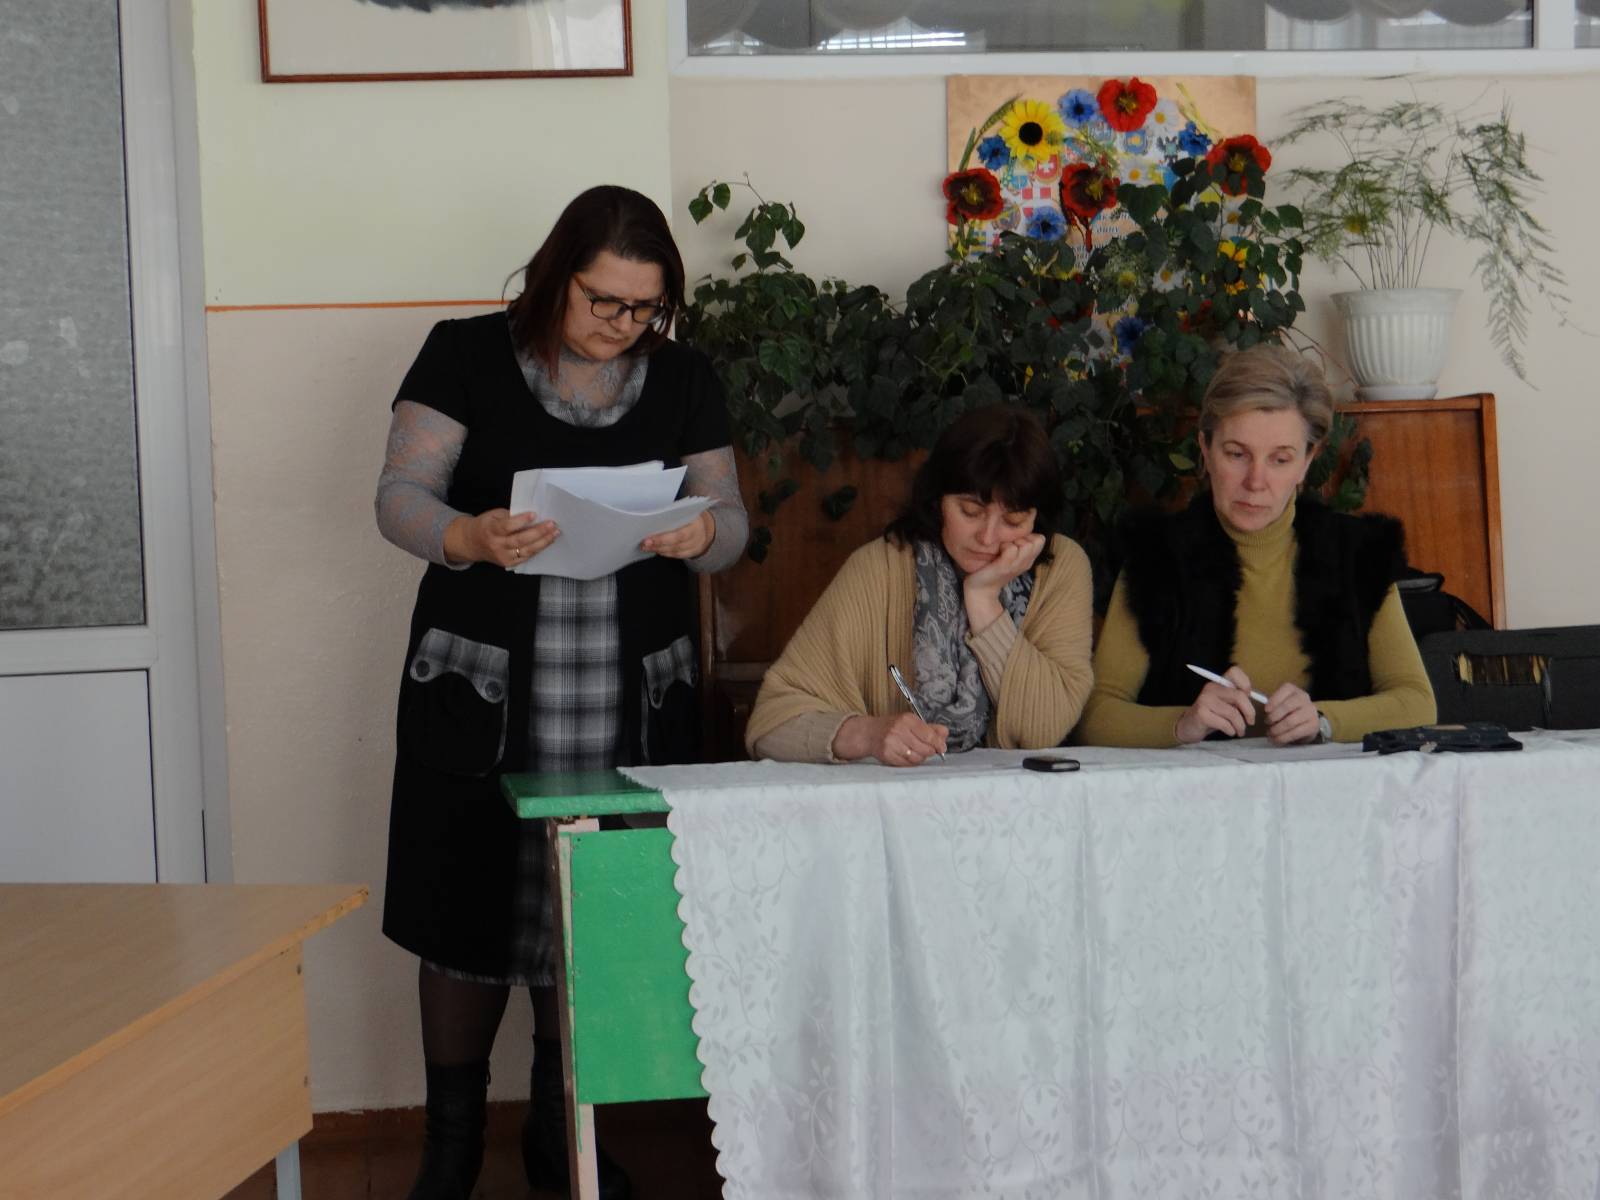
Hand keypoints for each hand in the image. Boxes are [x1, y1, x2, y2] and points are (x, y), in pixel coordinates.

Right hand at [445, 508, 557, 568]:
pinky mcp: (509, 563)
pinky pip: (526, 556)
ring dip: (543, 542)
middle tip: (552, 524)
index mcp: (491, 530)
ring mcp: (503, 556)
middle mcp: (497, 545)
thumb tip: (531, 516)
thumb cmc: (486, 525)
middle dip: (538, 532)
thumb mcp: (493, 515)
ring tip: (555, 533)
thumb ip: (509, 516)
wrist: (471, 543)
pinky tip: (547, 542)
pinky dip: (538, 549)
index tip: (534, 514)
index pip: (507, 526)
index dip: (521, 521)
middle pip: (520, 540)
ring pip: (526, 551)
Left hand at [642, 511, 714, 559]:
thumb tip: (651, 517)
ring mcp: (696, 545)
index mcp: (696, 521)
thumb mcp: (685, 510)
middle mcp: (697, 535)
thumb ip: (671, 513)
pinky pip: (677, 555)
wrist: (705, 526)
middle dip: (659, 542)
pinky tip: (656, 549)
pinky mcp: (692, 552)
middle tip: (644, 542)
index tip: (648, 534)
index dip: (663, 536)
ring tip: (646, 546)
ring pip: (675, 550)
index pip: (679, 532)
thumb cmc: (689, 516)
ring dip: (659, 549)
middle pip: (677, 542)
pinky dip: (665, 553)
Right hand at [832, 712, 948, 766]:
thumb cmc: (892, 727)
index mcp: (907, 719)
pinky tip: (907, 756)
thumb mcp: (910, 722)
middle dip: (930, 751)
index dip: (938, 744)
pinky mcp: (887, 755)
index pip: (929, 735)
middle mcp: (898, 730)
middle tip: (929, 750)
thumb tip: (945, 733)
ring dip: (920, 758)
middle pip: (925, 748)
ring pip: (917, 758)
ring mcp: (891, 743)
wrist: (868, 733)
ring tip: (916, 752)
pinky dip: (910, 762)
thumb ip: (929, 728)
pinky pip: (907, 764)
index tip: (942, 748)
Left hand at [962, 534, 1045, 627]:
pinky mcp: (1005, 567)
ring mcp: (1016, 566)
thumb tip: (1019, 528)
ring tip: (1002, 549)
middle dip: (1022, 538)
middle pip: (1036, 541)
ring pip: (1027, 544)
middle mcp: (1026, 563)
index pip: (1040, 539)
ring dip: (1013, 542)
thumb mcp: (1011, 555)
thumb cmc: (994, 567)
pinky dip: (1004, 547)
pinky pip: (1012, 549)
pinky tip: (997, 552)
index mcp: (1029, 559)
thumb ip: (1019, 544)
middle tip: (1008, 545)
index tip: (1015, 541)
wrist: (981, 588)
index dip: (1028, 536)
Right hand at [1174, 665, 1256, 743]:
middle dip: (1249, 712)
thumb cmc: (1212, 715)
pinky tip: (1230, 732)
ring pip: (1233, 713)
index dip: (1245, 683)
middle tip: (1250, 722)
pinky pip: (1224, 723)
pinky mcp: (1201, 714)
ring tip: (1239, 731)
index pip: (1234, 671)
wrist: (1189, 726)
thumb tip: (1258, 701)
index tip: (1249, 696)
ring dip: (1240, 726)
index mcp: (1218, 683)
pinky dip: (1231, 730)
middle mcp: (1211, 688)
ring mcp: (1205, 700)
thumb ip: (1237, 699)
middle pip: (1239, 696)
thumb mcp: (1225, 704)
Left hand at [1263, 682, 1319, 745]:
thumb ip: (1272, 704)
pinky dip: (1284, 737)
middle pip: (1287, 706)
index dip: (1274, 700)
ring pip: (1290, 721)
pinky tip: (1277, 739)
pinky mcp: (1313, 725)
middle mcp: (1304, 698)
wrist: (1307, 721)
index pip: (1285, 690)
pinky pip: (1296, 732)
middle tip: (1267, 723)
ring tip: (1270, 734)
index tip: (1266, 710)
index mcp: (1293, 690)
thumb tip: (1259, 712)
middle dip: (1274, 716)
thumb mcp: (1280, 703)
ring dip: (1277, 729)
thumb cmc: (1288, 711)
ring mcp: (1311, 711)